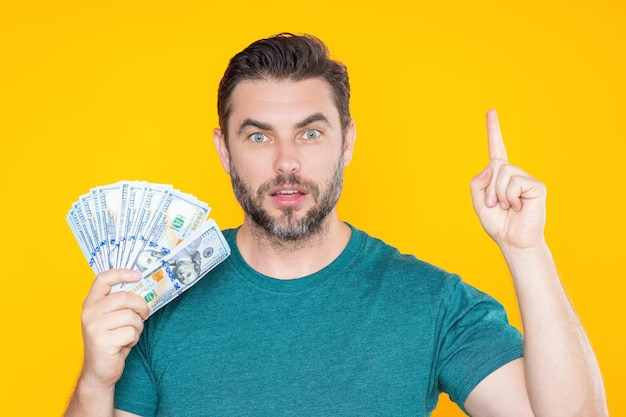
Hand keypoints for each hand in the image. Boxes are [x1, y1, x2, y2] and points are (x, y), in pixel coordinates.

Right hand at [80, 269, 148, 388]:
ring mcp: (94, 327)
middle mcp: (89, 313)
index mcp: (90, 304)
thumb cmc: (110, 342)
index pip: (103, 279)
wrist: (99, 371)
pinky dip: (134, 338)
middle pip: (124, 297)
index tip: (137, 274)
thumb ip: (120, 304)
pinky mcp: (102, 341)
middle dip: (141, 305)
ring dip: (138, 326)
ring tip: (130, 334)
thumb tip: (143, 289)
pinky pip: (131, 332)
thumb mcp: (111, 319)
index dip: (121, 273)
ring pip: (131, 316)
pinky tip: (125, 344)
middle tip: (145, 314)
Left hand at [470, 109, 546, 249]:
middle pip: (495, 165)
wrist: (513, 241)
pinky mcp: (536, 186)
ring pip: (504, 173)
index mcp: (498, 176)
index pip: (496, 148)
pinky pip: (515, 183)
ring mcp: (526, 179)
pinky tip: (517, 207)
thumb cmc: (498, 223)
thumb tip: (493, 164)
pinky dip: (510, 197)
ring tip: (507, 207)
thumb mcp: (479, 203)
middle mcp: (513, 174)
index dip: (493, 130)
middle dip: (489, 188)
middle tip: (495, 205)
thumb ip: (478, 183)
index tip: (491, 110)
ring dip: (499, 194)